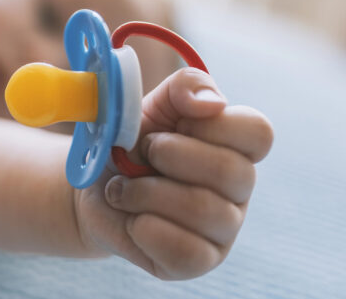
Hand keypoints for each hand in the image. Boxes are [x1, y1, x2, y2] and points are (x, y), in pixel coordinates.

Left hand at [73, 68, 272, 278]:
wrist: (91, 186)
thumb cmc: (128, 143)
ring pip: (203, 209)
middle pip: (231, 171)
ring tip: (123, 188)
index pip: (258, 132)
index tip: (176, 122)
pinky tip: (131, 217)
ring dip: (145, 192)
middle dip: (169, 154)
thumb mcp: (149, 103)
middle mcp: (238, 188)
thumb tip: (211, 104)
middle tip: (138, 152)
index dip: (212, 125)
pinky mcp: (198, 261)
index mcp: (234, 145)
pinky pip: (184, 250)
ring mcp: (223, 228)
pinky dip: (144, 227)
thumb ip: (183, 88)